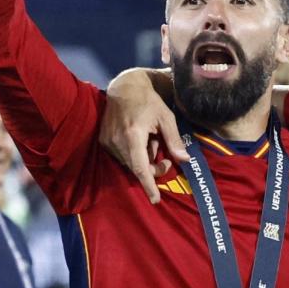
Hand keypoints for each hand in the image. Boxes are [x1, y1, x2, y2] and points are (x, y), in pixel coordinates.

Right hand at [100, 69, 188, 203]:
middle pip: (137, 168)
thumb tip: (185, 160)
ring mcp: (108, 142)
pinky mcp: (103, 141)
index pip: (141, 168)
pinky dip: (134, 154)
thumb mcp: (166, 118)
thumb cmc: (149, 101)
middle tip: (167, 160)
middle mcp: (117, 141)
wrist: (124, 88)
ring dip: (143, 159)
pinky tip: (140, 139)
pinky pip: (122, 156)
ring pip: (129, 163)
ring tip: (151, 141)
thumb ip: (173, 140)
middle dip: (153, 169)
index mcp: (133, 135)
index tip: (155, 200)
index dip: (148, 185)